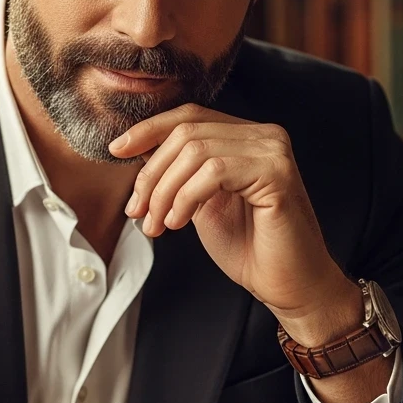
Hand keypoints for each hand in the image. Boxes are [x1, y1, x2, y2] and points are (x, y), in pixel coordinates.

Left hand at [109, 105, 358, 344]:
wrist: (286, 286)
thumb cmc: (248, 248)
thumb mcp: (200, 202)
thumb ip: (179, 173)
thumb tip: (138, 149)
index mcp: (246, 137)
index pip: (189, 116)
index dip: (148, 130)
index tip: (115, 152)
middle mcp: (264, 135)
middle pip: (185, 132)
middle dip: (151, 173)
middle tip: (136, 212)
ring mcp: (273, 151)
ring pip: (194, 150)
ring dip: (164, 190)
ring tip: (156, 225)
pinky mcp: (277, 173)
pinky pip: (214, 171)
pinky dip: (185, 197)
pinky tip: (178, 223)